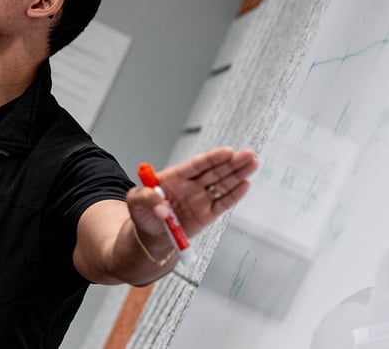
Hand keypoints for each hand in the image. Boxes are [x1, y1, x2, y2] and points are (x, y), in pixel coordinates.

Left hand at [126, 147, 257, 240]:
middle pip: (215, 172)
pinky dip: (234, 195)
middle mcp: (191, 185)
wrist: (150, 236)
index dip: (213, 158)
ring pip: (223, 185)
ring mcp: (201, 199)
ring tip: (253, 163)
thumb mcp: (135, 202)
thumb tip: (162, 207)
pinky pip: (223, 204)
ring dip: (238, 175)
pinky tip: (245, 184)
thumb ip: (145, 199)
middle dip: (232, 163)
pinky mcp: (207, 215)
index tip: (227, 152)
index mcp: (175, 177)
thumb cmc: (143, 214)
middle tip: (248, 155)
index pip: (197, 165)